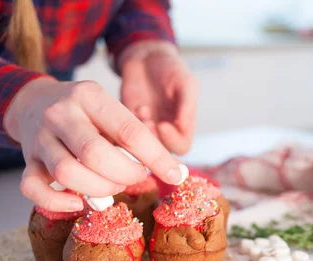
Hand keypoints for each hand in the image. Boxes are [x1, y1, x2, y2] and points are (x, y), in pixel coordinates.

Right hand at [4, 78, 186, 211]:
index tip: (176, 176)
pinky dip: (56, 203)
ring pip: (66, 173)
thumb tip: (175, 172)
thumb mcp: (109, 111)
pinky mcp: (27, 161)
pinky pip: (33, 188)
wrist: (34, 102)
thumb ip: (136, 138)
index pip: (129, 131)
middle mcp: (61, 114)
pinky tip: (77, 203)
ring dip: (97, 189)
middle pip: (95, 154)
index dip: (157, 158)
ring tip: (111, 187)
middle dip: (124, 175)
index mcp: (90, 96)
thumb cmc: (85, 114)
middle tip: (136, 177)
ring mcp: (40, 138)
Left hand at [119, 40, 197, 155]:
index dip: (173, 140)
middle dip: (153, 139)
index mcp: (183, 123)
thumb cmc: (170, 68)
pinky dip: (129, 123)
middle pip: (162, 152)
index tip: (163, 124)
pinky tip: (136, 106)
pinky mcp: (128, 121)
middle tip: (148, 121)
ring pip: (142, 145)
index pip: (182, 146)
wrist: (146, 56)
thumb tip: (184, 128)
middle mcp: (165, 130)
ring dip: (141, 131)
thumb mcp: (185, 82)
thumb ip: (187, 105)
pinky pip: (125, 134)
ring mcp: (146, 127)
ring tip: (143, 109)